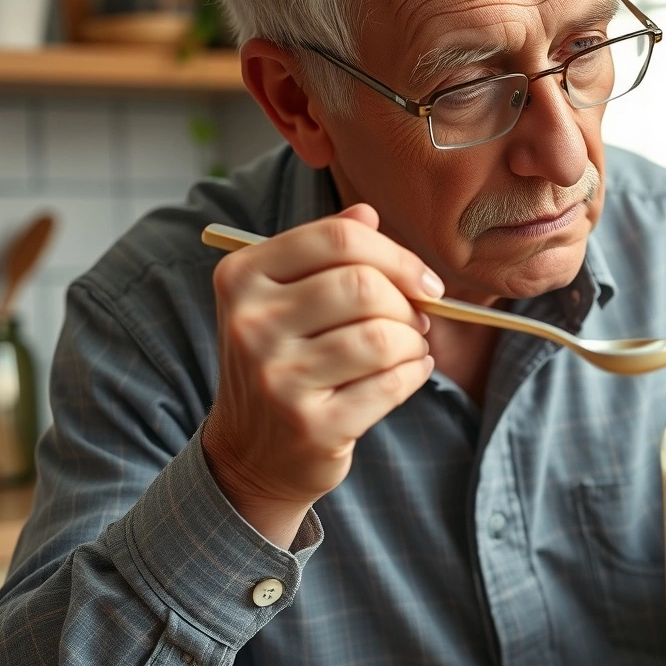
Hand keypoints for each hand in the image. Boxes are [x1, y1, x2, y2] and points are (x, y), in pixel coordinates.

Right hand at [201, 204, 442, 546]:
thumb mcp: (286, 298)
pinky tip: (410, 372)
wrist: (251, 453)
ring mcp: (277, 379)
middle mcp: (250, 324)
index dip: (395, 255)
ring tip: (411, 347)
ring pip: (381, 336)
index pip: (338, 239)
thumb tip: (368, 213)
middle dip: (407, 302)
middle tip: (418, 318)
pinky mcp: (310, 426)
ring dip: (414, 341)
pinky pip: (390, 382)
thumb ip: (324, 252)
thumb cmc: (283, 360)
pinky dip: (416, 373)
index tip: (423, 280)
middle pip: (363, 286)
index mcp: (242, 277)